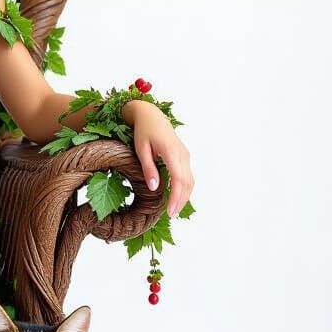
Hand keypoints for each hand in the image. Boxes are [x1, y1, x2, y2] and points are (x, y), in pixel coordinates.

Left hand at [130, 102, 193, 216]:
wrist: (150, 115)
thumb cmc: (143, 131)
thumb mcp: (140, 149)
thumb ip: (148, 168)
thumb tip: (154, 188)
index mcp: (172, 152)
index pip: (179, 180)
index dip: (176, 198)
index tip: (169, 212)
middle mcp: (182, 154)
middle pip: (188, 183)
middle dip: (181, 201)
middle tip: (171, 216)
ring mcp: (185, 155)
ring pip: (190, 180)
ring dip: (184, 196)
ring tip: (174, 210)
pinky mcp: (184, 156)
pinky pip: (187, 175)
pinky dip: (184, 188)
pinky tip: (176, 197)